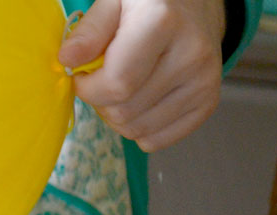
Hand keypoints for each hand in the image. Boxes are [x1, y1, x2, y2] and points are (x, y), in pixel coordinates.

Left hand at [58, 0, 225, 151]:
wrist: (195, 6)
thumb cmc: (147, 5)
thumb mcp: (114, 1)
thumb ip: (89, 30)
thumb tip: (67, 59)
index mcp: (163, 22)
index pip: (116, 84)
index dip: (87, 89)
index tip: (82, 76)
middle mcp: (191, 54)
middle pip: (124, 111)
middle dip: (100, 102)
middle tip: (103, 80)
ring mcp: (204, 81)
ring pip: (137, 130)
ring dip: (117, 117)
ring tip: (123, 89)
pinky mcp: (208, 101)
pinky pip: (156, 140)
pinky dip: (138, 129)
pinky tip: (140, 102)